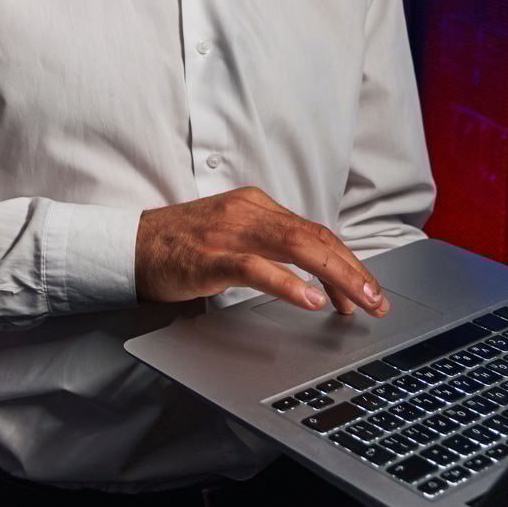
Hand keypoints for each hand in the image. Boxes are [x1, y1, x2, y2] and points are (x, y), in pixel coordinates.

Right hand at [136, 186, 389, 315]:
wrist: (129, 245)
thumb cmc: (179, 246)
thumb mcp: (231, 235)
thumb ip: (268, 245)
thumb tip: (313, 274)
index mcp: (256, 205)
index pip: (315, 232)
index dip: (347, 261)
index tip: (367, 290)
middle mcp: (248, 212)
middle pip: (315, 238)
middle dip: (353, 270)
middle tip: (378, 301)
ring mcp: (229, 233)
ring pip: (296, 248)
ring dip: (335, 276)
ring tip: (358, 301)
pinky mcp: (210, 257)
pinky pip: (257, 268)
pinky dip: (288, 283)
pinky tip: (310, 299)